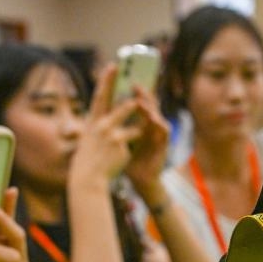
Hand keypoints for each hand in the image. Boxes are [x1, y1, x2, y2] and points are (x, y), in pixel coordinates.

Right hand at [68, 64, 142, 187]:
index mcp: (92, 122)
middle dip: (123, 85)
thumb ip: (100, 125)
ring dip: (137, 109)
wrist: (88, 178)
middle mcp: (99, 124)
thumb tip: (108, 115)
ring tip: (145, 106)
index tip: (112, 66)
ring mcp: (110, 133)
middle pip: (113, 100)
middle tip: (133, 76)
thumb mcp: (90, 138)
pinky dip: (137, 136)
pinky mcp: (120, 143)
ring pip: (128, 115)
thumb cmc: (90, 159)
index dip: (106, 80)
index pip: (99, 97)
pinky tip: (133, 142)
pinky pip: (135, 134)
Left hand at [123, 84, 169, 198]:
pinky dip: (158, 122)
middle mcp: (151, 123)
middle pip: (149, 103)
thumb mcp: (119, 139)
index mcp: (140, 121)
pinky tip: (152, 117)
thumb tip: (98, 109)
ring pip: (157, 113)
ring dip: (150, 105)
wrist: (139, 178)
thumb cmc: (129, 158)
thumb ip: (114, 125)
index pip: (138, 100)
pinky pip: (164, 129)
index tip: (131, 83)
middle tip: (134, 83)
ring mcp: (158, 132)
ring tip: (141, 99)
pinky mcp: (164, 143)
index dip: (134, 89)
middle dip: (142, 93)